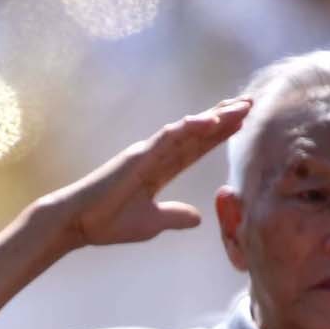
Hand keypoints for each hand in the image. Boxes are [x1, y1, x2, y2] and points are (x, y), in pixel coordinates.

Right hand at [38, 98, 250, 253]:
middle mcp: (155, 156)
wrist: (79, 222)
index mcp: (158, 171)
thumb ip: (175, 217)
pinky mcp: (139, 154)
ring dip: (215, 117)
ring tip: (240, 107)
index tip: (242, 125)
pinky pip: (170, 136)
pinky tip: (211, 120)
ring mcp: (148, 152)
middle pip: (196, 134)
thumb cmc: (108, 222)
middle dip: (223, 119)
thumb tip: (197, 219)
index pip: (195, 150)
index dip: (218, 137)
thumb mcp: (152, 223)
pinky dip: (191, 127)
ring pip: (188, 129)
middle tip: (250, 104)